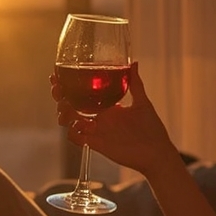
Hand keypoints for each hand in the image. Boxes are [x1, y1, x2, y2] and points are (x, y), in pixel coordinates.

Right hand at [51, 62, 181, 177]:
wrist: (156, 153)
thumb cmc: (152, 129)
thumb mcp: (143, 103)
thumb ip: (136, 84)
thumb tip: (134, 62)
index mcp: (108, 106)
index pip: (84, 93)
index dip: (69, 85)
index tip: (58, 76)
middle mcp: (100, 117)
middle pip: (73, 105)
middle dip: (61, 97)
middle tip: (59, 90)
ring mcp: (97, 131)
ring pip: (71, 120)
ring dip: (64, 113)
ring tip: (65, 107)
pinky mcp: (96, 144)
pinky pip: (77, 139)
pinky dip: (72, 133)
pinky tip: (75, 126)